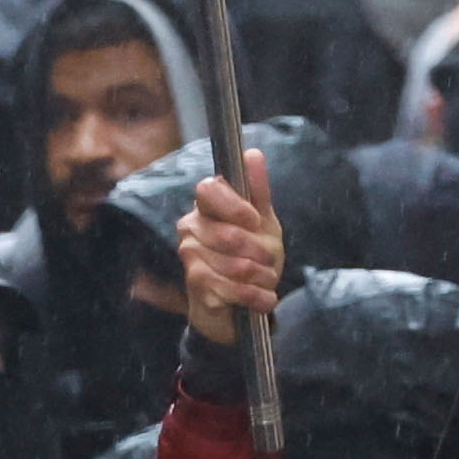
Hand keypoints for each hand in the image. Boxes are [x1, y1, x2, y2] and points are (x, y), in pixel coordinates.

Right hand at [177, 167, 284, 348]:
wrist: (236, 304)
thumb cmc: (248, 256)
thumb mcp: (262, 221)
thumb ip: (257, 190)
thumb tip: (252, 154)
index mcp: (206, 206)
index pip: (209, 190)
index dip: (236, 207)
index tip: (255, 221)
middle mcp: (190, 227)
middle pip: (229, 234)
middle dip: (260, 251)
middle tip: (269, 259)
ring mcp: (190, 255)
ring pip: (235, 265)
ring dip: (261, 277)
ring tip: (266, 280)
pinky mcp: (195, 284)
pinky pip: (232, 288)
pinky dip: (255, 296)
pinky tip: (262, 298)